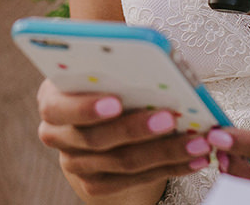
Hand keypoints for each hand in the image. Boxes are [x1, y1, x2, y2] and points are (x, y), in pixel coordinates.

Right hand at [36, 81, 212, 198]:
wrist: (97, 105)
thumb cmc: (104, 76)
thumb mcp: (101, 64)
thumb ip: (115, 66)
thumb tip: (152, 66)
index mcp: (51, 100)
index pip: (59, 108)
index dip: (86, 107)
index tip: (117, 101)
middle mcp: (56, 135)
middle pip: (97, 139)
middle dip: (137, 129)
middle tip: (170, 118)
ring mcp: (75, 164)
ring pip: (122, 163)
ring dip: (165, 152)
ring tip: (197, 142)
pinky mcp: (96, 184)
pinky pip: (135, 181)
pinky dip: (169, 168)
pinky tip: (193, 159)